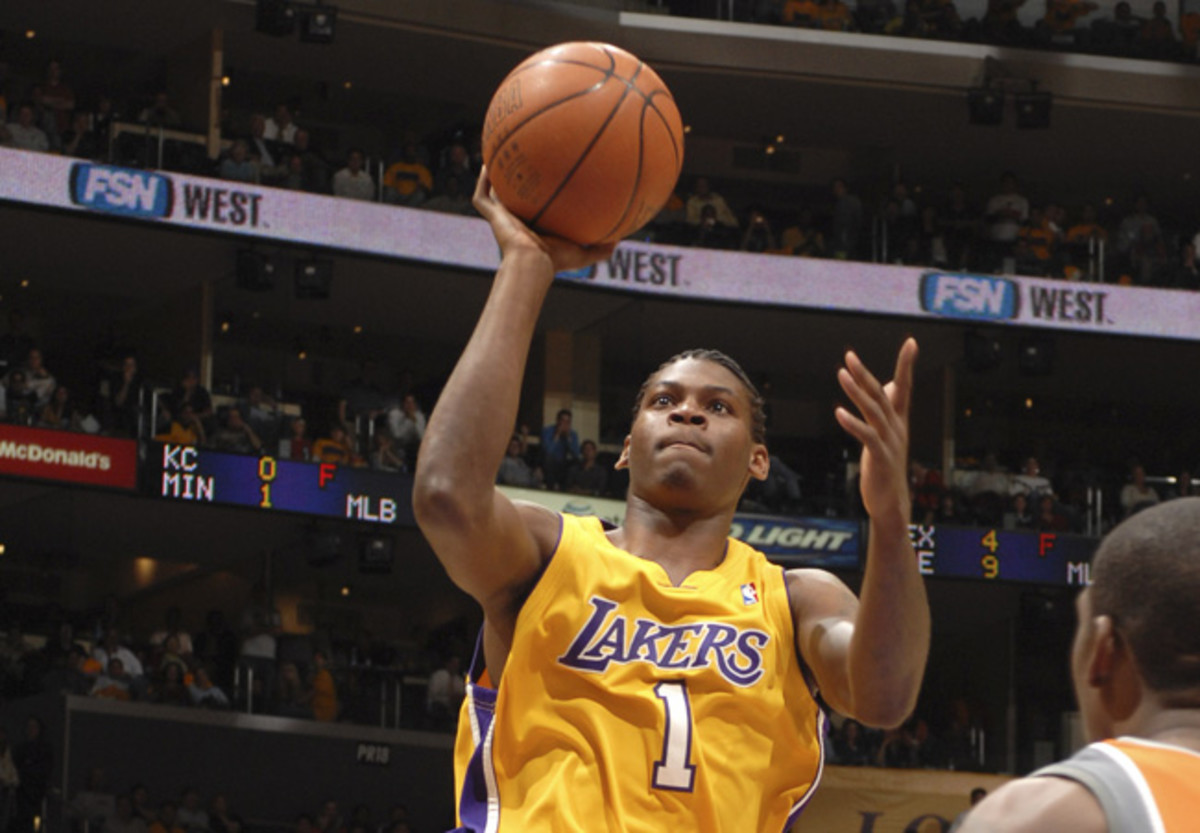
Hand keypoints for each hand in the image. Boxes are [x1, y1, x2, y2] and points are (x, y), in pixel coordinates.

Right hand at [472, 166, 614, 273]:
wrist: (532, 264)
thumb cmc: (555, 261)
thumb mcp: (584, 254)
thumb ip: (601, 248)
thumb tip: (621, 239)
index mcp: (534, 229)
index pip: (534, 210)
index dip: (537, 198)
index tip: (545, 182)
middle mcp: (516, 222)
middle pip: (513, 199)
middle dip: (515, 183)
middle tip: (520, 163)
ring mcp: (502, 218)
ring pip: (493, 194)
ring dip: (494, 178)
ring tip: (496, 158)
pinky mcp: (492, 217)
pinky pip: (482, 196)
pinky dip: (482, 181)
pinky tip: (487, 164)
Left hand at [835, 338, 917, 525]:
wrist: (891, 502)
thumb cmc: (885, 467)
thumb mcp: (885, 435)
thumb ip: (883, 411)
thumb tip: (883, 386)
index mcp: (898, 421)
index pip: (904, 387)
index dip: (906, 365)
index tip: (912, 343)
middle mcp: (897, 428)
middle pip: (882, 395)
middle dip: (865, 374)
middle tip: (850, 356)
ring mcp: (890, 442)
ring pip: (874, 411)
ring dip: (857, 392)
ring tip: (842, 374)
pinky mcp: (881, 457)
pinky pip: (867, 436)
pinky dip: (853, 423)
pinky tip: (839, 412)